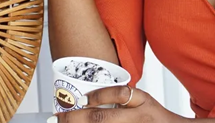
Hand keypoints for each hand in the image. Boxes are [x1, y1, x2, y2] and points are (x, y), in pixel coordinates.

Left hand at [49, 86, 188, 122]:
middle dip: (76, 118)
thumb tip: (91, 98)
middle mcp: (137, 119)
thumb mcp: (143, 100)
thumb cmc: (156, 117)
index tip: (81, 99)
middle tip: (58, 117)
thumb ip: (122, 97)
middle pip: (103, 119)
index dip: (98, 96)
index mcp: (142, 102)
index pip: (119, 95)